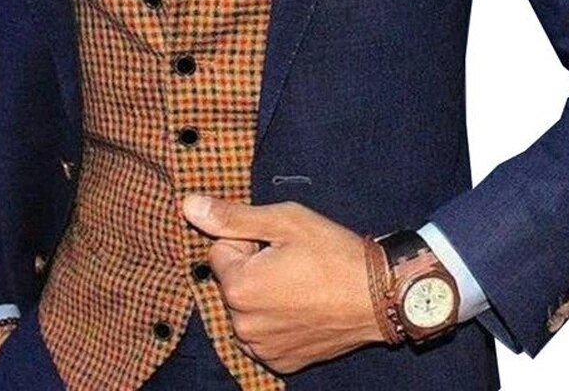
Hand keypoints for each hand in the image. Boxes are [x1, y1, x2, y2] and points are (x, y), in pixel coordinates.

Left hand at [181, 194, 384, 374]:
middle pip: (232, 282)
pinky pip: (264, 333)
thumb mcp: (284, 221)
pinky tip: (305, 307)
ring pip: (247, 308)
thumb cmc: (333, 251)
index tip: (278, 242)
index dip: (248, 240)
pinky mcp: (282, 362)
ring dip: (265, 295)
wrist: (379, 295)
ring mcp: (262, 348)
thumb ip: (232, 216)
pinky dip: (278, 320)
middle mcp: (243, 324)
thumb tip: (188, 205)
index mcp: (239, 286)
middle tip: (292, 261)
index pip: (220, 250)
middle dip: (254, 268)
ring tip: (302, 284)